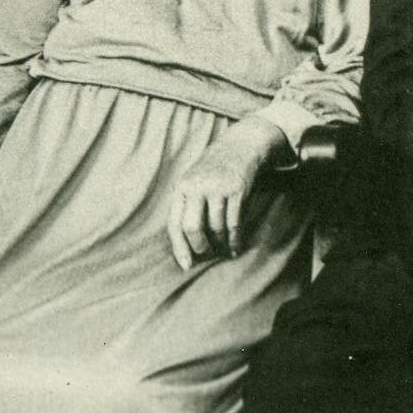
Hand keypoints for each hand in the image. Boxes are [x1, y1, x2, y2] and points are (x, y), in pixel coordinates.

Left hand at [166, 116, 284, 267]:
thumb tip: (183, 244)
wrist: (237, 147)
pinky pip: (234, 224)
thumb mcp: (191, 182)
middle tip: (207, 253)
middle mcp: (197, 187)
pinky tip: (235, 248)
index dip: (179, 247)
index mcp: (181, 188)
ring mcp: (217, 188)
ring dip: (220, 244)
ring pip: (216, 228)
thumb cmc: (211, 172)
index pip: (175, 223)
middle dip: (200, 247)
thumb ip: (185, 207)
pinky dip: (235, 240)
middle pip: (193, 228)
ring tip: (223, 249)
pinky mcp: (237, 190)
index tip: (186, 265)